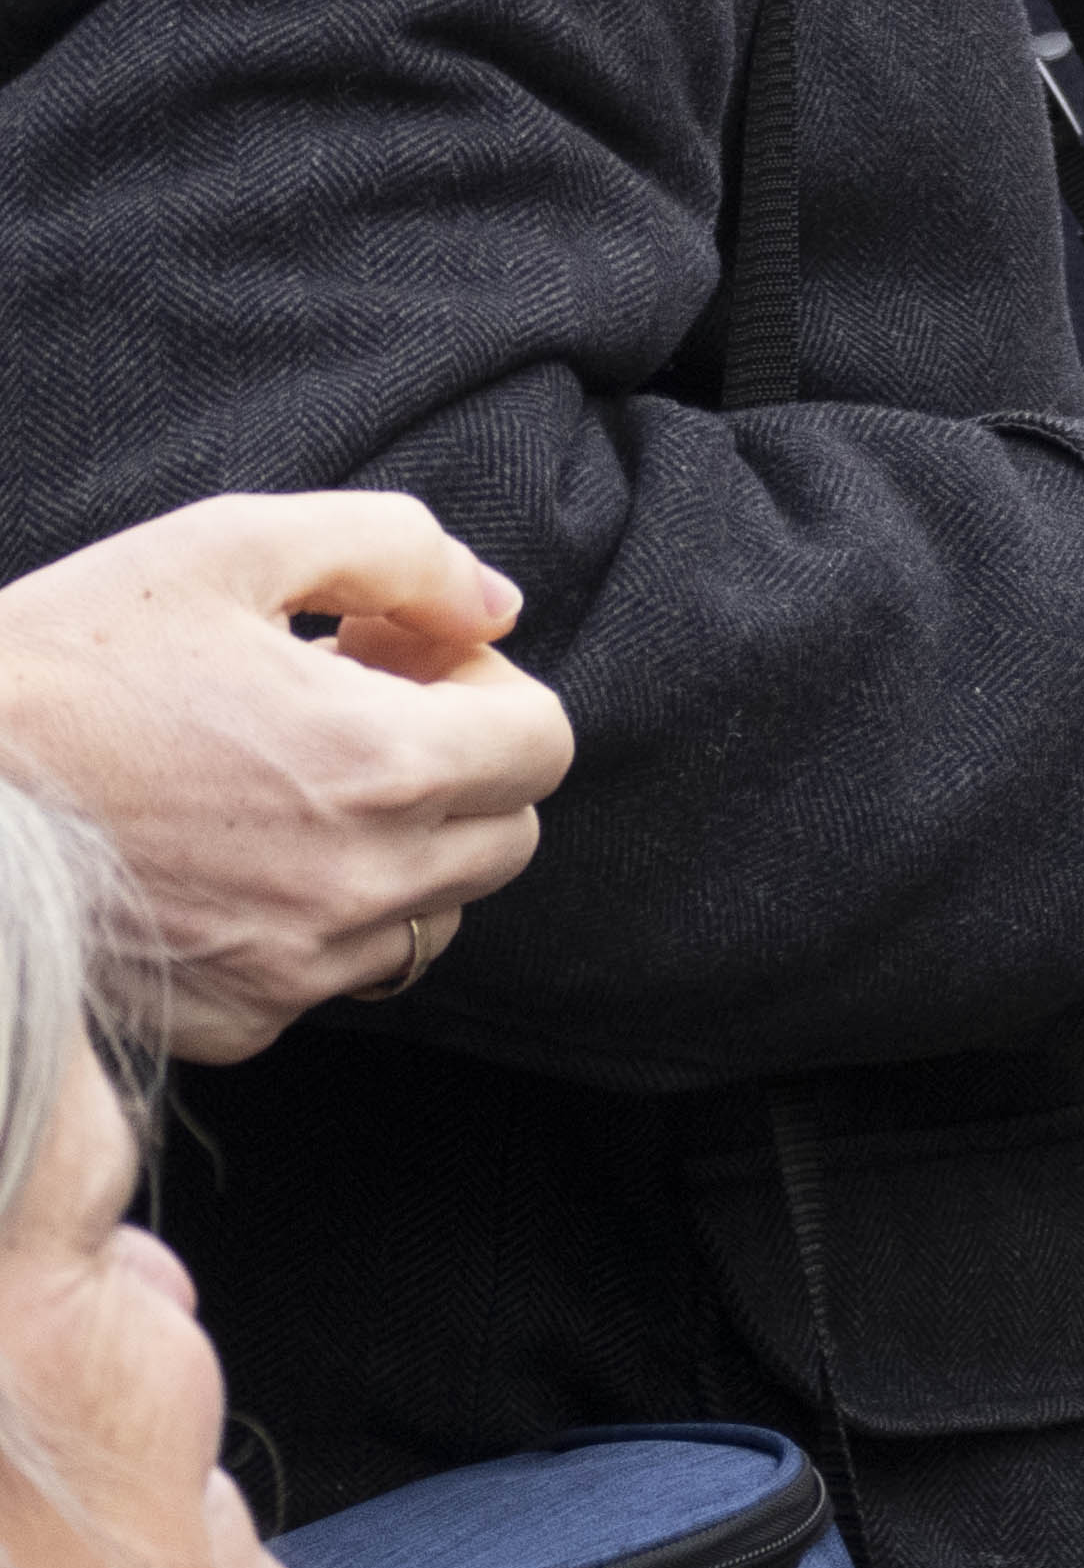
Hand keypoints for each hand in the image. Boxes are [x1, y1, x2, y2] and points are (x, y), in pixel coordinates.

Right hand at [0, 494, 573, 1055]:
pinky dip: (314, 918)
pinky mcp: (240, 1020)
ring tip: (278, 786)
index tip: (393, 661)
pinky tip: (221, 857)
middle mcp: (360, 882)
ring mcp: (300, 967)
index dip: (481, 686)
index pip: (542, 741)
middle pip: (507, 831)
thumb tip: (496, 603)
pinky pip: (336, 973)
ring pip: (435, 912)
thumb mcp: (221, 547)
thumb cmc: (58, 662)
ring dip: (398, 849)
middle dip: (454, 765)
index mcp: (379, 763)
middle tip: (342, 713)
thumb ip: (395, 551)